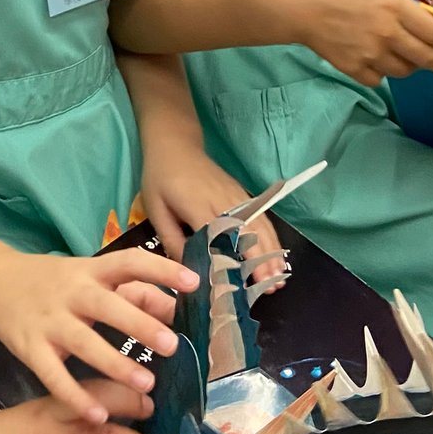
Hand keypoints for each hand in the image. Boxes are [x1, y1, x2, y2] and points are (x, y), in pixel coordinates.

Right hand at [0, 245, 197, 420]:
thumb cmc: (55, 282)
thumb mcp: (90, 277)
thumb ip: (131, 291)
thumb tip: (174, 308)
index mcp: (90, 270)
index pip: (128, 262)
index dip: (161, 269)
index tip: (193, 281)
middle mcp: (70, 291)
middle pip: (107, 305)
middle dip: (139, 324)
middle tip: (172, 345)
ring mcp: (48, 320)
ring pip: (84, 343)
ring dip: (116, 364)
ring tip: (147, 386)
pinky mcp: (29, 347)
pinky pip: (54, 375)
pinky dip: (75, 396)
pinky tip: (99, 416)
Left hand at [138, 141, 285, 293]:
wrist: (175, 144)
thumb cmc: (161, 179)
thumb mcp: (156, 210)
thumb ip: (172, 240)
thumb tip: (189, 270)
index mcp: (197, 205)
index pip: (218, 238)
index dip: (228, 263)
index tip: (237, 288)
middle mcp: (222, 200)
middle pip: (246, 233)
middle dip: (259, 261)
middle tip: (267, 289)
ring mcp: (236, 196)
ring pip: (259, 225)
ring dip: (270, 252)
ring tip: (276, 279)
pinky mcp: (242, 193)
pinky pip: (261, 217)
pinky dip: (271, 237)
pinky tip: (276, 255)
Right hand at [281, 0, 432, 86]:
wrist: (289, 4)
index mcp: (394, 6)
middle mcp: (388, 35)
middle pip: (426, 58)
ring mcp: (370, 55)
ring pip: (403, 71)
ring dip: (413, 67)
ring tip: (415, 62)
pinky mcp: (352, 68)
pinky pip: (378, 79)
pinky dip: (383, 74)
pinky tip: (380, 64)